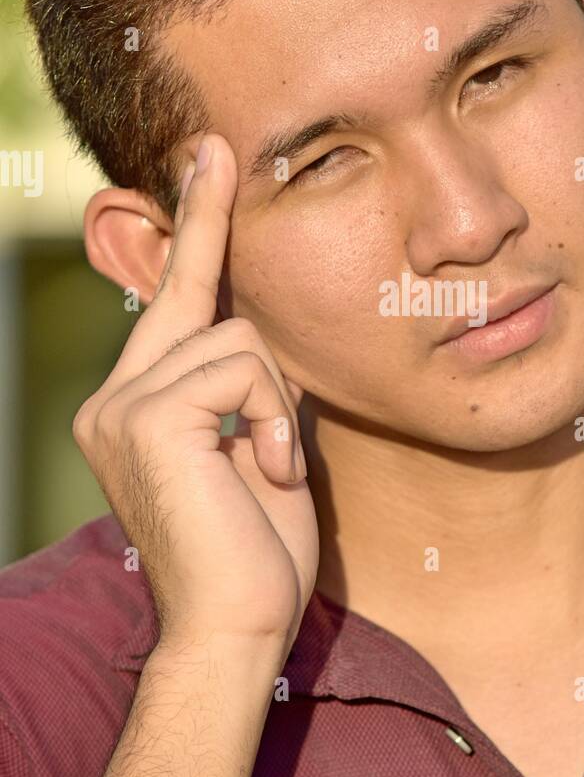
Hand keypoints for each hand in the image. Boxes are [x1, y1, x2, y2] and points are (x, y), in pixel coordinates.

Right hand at [73, 134, 318, 666]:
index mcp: (139, 407)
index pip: (171, 306)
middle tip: (215, 147)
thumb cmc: (259, 551)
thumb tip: (259, 330)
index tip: (205, 167)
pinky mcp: (145, 417)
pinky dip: (273, 418)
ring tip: (270, 468)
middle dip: (206, 218)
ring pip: (237, 337)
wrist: (238, 629)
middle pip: (184, 289)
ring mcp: (120, 406)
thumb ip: (246, 388)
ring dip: (277, 403)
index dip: (191, 235)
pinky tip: (264, 471)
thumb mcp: (257, 449)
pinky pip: (240, 366)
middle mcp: (114, 399)